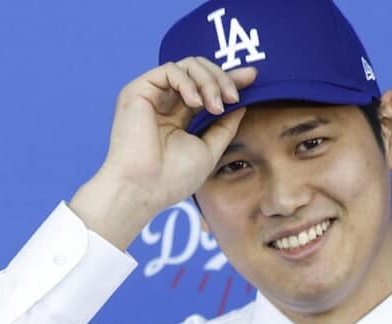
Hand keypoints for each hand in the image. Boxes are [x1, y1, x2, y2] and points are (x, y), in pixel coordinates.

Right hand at [70, 57, 256, 249]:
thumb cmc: (173, 178)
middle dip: (223, 78)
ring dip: (209, 81)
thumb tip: (242, 103)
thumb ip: (225, 126)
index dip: (230, 78)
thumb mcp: (210, 149)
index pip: (206, 88)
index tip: (253, 77)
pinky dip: (189, 82)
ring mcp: (152, 95)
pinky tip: (196, 103)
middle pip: (200, 70)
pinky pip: (170, 70)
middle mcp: (165, 103)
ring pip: (188, 65)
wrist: (144, 189)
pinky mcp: (138, 90)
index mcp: (180, 117)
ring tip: (216, 106)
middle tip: (234, 98)